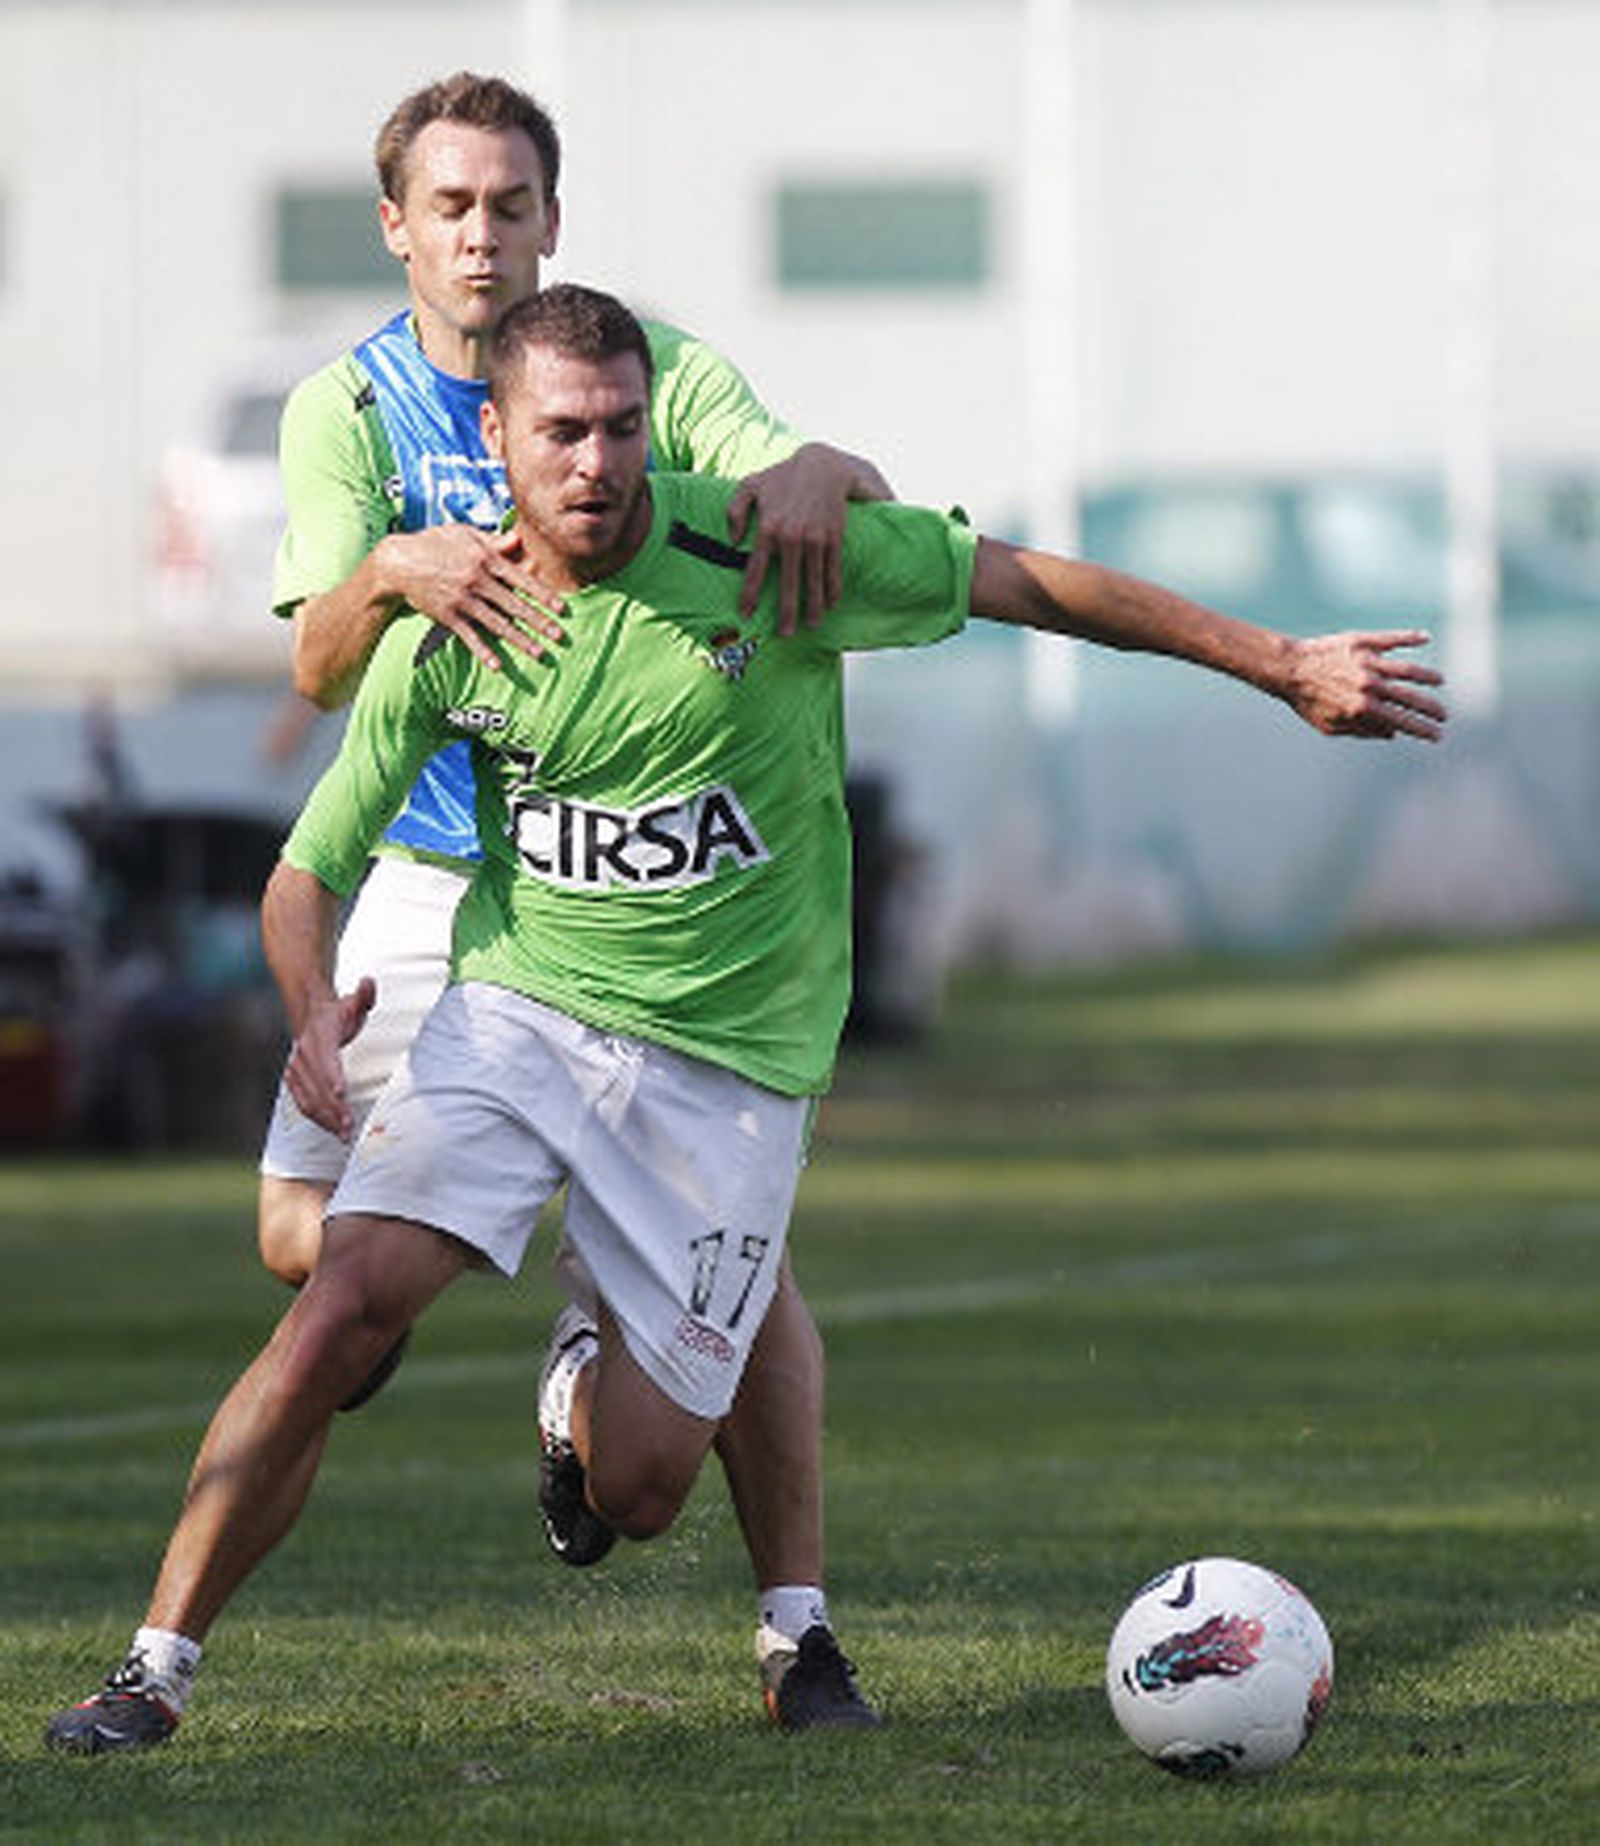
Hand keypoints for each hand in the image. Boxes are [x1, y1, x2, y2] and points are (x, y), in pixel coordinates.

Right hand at [284, 977, 375, 1139]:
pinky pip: (303, 1103)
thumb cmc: (339, 1013)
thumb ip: (364, 995)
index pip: (325, 1056)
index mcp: (320, 1035)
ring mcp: (296, 1068)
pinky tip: (333, 1130)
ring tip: (344, 1135)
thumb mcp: (354, 1002)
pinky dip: (317, 1118)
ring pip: (308, 1098)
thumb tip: (368, 981)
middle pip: (318, 1084)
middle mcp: (304, 1053)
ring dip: (326, 1118)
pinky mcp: (294, 1081)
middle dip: (333, 1107)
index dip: (332, 1075)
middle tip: (349, 1127)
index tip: (342, 1092)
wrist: (310, 1016)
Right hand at [381, 525, 564, 668]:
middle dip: (539, 622)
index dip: (543, 595)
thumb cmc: (433, 543)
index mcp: (485, 559)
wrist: (397, 562)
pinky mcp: (448, 616)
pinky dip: (483, 652)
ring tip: (539, 654)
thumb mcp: (464, 534)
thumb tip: (519, 539)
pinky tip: (498, 666)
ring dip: (520, 641)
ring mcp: (462, 600)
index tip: (561, 608)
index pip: (521, 579)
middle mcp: (477, 581)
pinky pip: (469, 637)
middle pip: (514, 605)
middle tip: (559, 636)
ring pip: (497, 624)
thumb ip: (493, 540)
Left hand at [727, 444, 894, 634]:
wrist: (822, 464)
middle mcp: (792, 537)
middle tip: (785, 634)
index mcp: (769, 528)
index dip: (750, 593)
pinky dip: (832, 588)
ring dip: (813, 606)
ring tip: (811, 626)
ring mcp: (815, 539)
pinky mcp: (834, 537)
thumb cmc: (782, 476)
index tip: (746, 614)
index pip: (756, 569)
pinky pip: (833, 569)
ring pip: (814, 580)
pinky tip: (831, 604)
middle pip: (790, 583)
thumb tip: (733, 541)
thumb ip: (734, 511)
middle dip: (787, 612)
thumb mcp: (750, 485)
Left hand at [1285, 630, 1446, 740]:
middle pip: (1411, 698)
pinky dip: (1410, 638)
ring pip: (1408, 669)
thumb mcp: (1331, 726)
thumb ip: (1363, 730)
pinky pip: (1392, 639)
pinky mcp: (1362, 642)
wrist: (1288, 668)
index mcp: (1361, 709)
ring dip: (1427, 677)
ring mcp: (1367, 662)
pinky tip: (1424, 638)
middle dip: (1431, 709)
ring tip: (1439, 681)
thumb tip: (1393, 733)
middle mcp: (1368, 686)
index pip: (1402, 722)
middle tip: (1444, 715)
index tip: (1438, 735)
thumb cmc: (1307, 701)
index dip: (1423, 730)